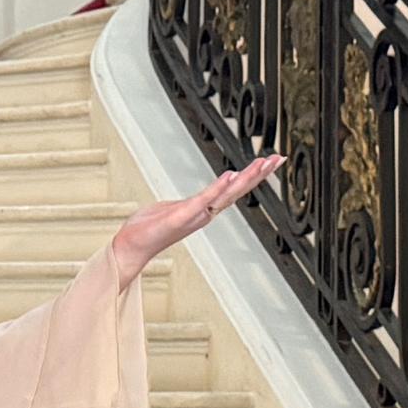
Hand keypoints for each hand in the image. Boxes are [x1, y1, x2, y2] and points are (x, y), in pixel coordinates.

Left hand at [103, 153, 285, 290]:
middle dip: (259, 175)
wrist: (129, 248)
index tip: (269, 161)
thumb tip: (197, 202)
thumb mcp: (172, 210)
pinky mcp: (180, 217)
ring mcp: (194, 216)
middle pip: (237, 191)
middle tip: (278, 159)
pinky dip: (217, 188)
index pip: (233, 189)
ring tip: (262, 163)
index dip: (252, 177)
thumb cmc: (146, 229)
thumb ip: (188, 204)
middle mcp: (203, 213)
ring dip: (246, 179)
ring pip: (226, 195)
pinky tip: (231, 175)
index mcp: (203, 209)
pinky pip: (202, 200)